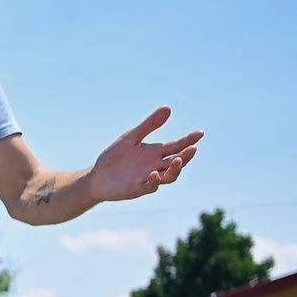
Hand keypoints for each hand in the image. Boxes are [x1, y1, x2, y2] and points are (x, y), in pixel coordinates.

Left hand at [85, 107, 201, 203]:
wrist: (97, 176)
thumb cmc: (115, 157)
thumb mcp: (131, 137)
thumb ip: (149, 125)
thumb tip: (168, 107)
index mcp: (156, 152)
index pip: (177, 146)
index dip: (189, 140)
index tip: (200, 133)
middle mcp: (156, 166)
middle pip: (178, 162)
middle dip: (186, 156)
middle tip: (193, 148)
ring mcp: (148, 178)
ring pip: (169, 176)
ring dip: (175, 169)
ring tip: (177, 160)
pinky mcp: (137, 189)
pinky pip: (149, 187)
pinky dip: (154, 181)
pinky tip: (155, 173)